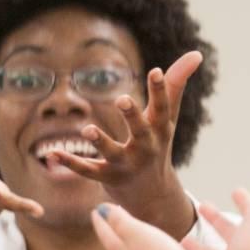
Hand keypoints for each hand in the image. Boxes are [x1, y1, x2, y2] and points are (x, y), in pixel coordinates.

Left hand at [44, 51, 202, 190]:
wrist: (152, 195)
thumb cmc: (157, 145)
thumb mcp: (167, 118)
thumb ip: (176, 85)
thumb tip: (197, 53)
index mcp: (159, 130)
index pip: (162, 107)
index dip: (159, 89)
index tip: (155, 71)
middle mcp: (145, 148)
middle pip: (140, 131)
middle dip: (132, 116)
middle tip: (122, 100)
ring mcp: (126, 164)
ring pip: (112, 153)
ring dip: (100, 142)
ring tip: (87, 130)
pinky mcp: (107, 177)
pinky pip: (87, 170)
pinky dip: (70, 162)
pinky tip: (52, 153)